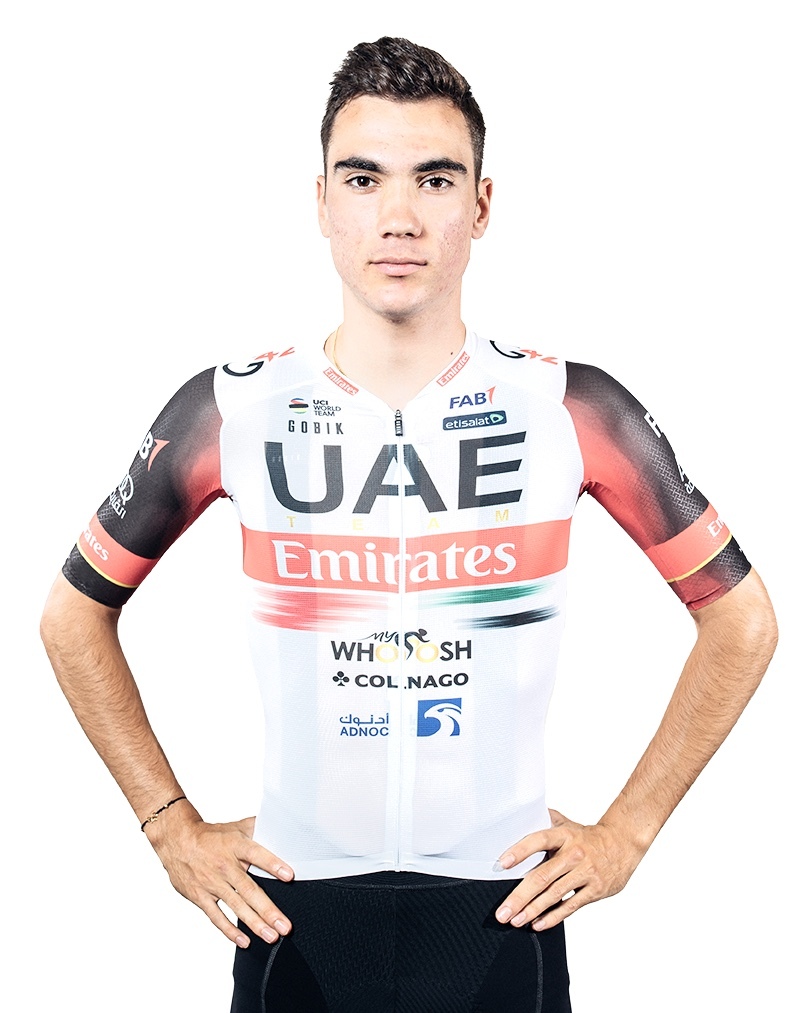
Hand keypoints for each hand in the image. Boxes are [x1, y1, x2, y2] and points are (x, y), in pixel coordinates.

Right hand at [145, 811, 294, 947]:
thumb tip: (280, 826)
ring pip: (236, 906)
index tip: (289, 875)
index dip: (272, 864)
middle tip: (285, 925)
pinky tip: (244, 940)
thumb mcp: (235, 827)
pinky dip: (230, 930)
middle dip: (268, 910)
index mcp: (235, 846)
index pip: (256, 854)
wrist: (177, 841)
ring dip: (255, 923)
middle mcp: (225, 866)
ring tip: (271, 936)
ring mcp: (212, 883)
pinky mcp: (201, 897)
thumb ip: (258, 828)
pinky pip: (216, 916)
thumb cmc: (210, 836)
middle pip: (249, 889)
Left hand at [494, 809, 644, 930]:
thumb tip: (520, 816)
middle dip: (520, 896)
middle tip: (502, 911)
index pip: (539, 840)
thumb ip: (545, 822)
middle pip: (542, 877)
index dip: (520, 851)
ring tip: (515, 920)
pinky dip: (553, 917)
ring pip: (554, 895)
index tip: (502, 864)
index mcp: (564, 835)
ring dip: (532, 910)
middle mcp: (573, 854)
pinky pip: (570, 906)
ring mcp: (585, 873)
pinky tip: (537, 924)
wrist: (623, 843)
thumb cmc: (589, 836)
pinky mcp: (595, 890)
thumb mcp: (567, 824)